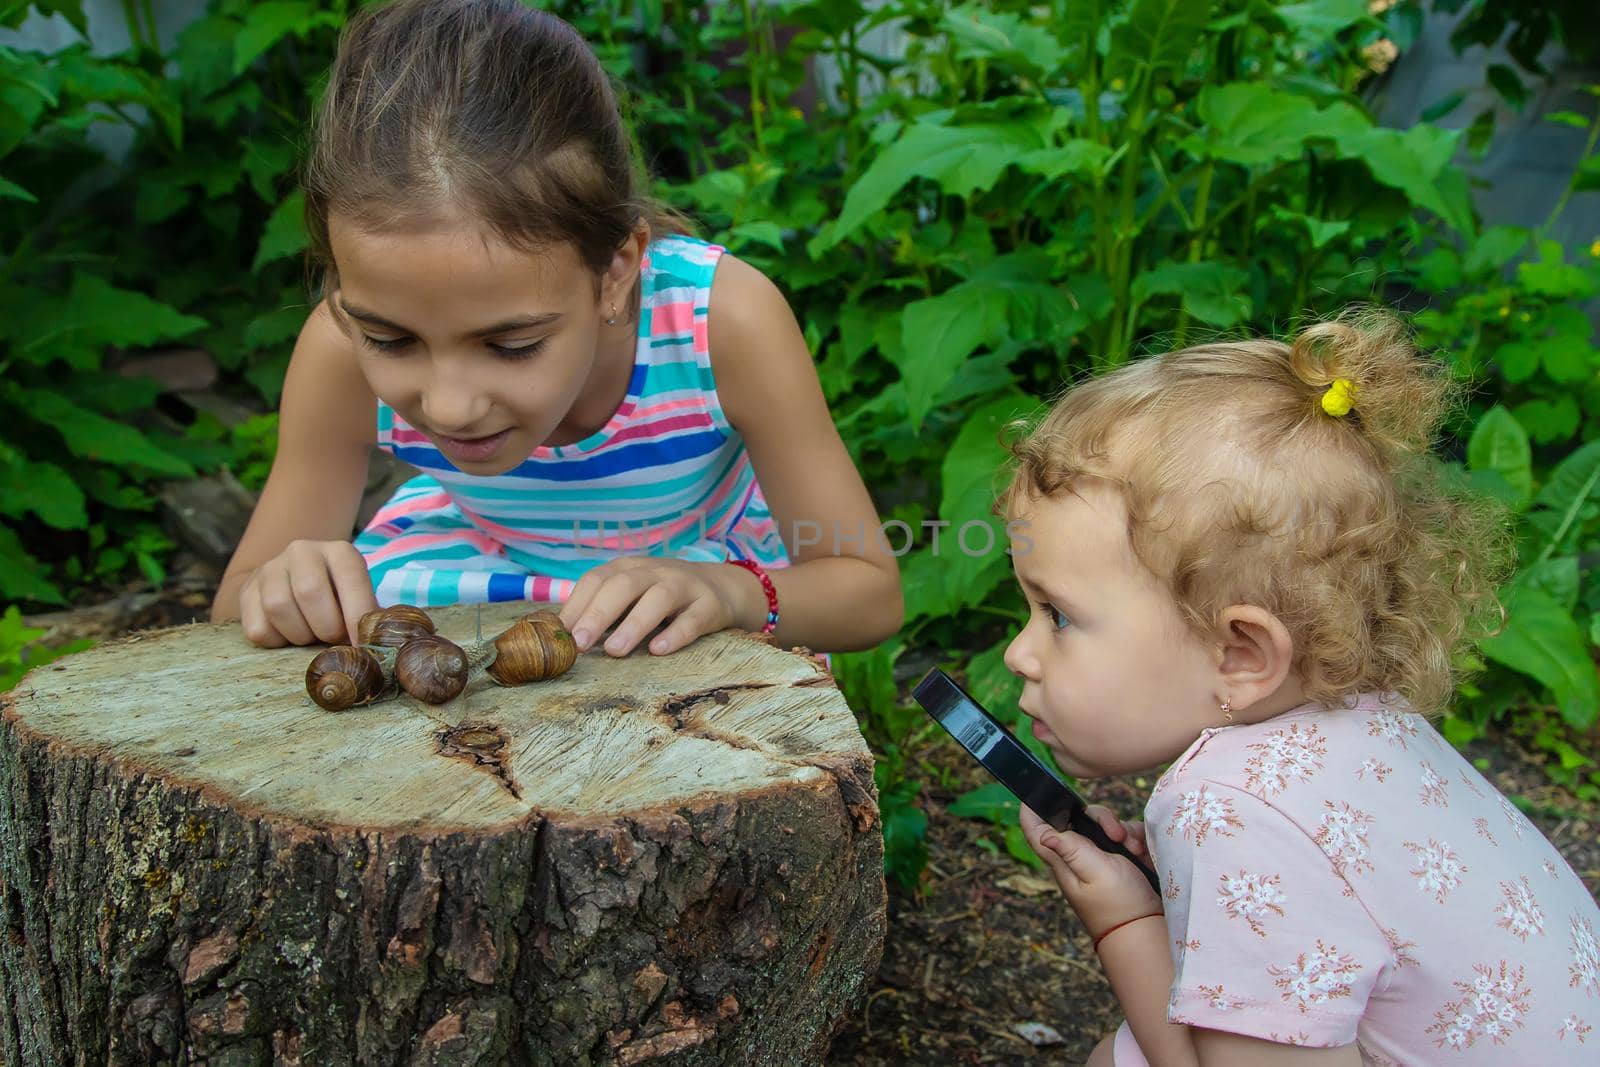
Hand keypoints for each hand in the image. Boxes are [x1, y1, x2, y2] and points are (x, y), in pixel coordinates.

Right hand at [238, 540, 377, 647]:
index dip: (357, 616)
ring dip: (299, 635)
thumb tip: (378, 641)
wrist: (293, 588)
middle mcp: (303, 551)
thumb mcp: (359, 600)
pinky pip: (258, 628)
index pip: (351, 579)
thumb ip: (369, 617)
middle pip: (309, 591)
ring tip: (310, 635)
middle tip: (332, 639)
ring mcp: (270, 569)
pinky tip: (288, 635)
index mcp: (339, 552)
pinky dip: (276, 642)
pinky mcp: (246, 592)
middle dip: (326, 627)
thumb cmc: (338, 601)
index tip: (361, 645)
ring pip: (279, 607)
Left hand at [560, 557, 760, 656]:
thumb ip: (603, 611)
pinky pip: (693, 619)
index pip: (597, 579)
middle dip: (598, 613)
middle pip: (624, 584)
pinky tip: (659, 651)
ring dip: (634, 624)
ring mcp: (685, 586)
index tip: (559, 634)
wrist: (723, 587)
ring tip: (614, 651)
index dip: (577, 605)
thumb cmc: (664, 598)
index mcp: (629, 568)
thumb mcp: (633, 595)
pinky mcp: (710, 605)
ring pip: (659, 598)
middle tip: (580, 643)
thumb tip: (561, 638)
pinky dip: (676, 634)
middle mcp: (655, 572)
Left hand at [1020, 803, 1162, 939]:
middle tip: (1116, 834)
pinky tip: (1141, 852)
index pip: (1036, 828)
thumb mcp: (1094, 873)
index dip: (1034, 807)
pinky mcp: (1120, 858)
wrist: (1147, 927)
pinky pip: (1126, 835)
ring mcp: (1100, 856)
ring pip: (1105, 824)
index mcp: (1062, 858)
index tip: (1045, 790)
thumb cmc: (1118, 905)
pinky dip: (1135, 839)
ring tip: (1133, 849)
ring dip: (1123, 830)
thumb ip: (1072, 850)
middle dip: (1100, 818)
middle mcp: (1077, 854)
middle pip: (1078, 817)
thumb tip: (1043, 835)